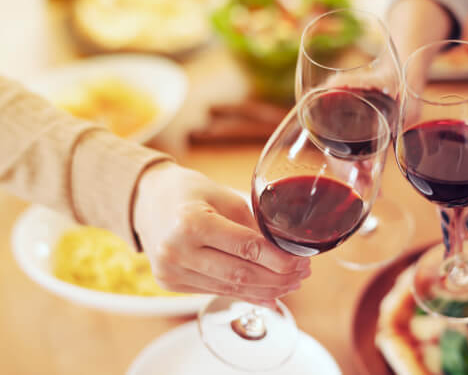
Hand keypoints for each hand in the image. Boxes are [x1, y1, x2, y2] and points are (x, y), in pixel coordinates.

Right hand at [133, 162, 310, 305]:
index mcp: (191, 222)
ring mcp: (171, 271)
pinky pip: (216, 291)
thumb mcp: (223, 196)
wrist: (145, 200)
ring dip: (266, 290)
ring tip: (291, 285)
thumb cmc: (188, 192)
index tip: (302, 261)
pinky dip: (245, 295)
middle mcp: (177, 250)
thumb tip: (285, 252)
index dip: (279, 259)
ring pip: (230, 288)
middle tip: (303, 275)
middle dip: (278, 278)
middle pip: (240, 274)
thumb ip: (252, 225)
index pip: (247, 247)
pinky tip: (268, 294)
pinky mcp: (170, 284)